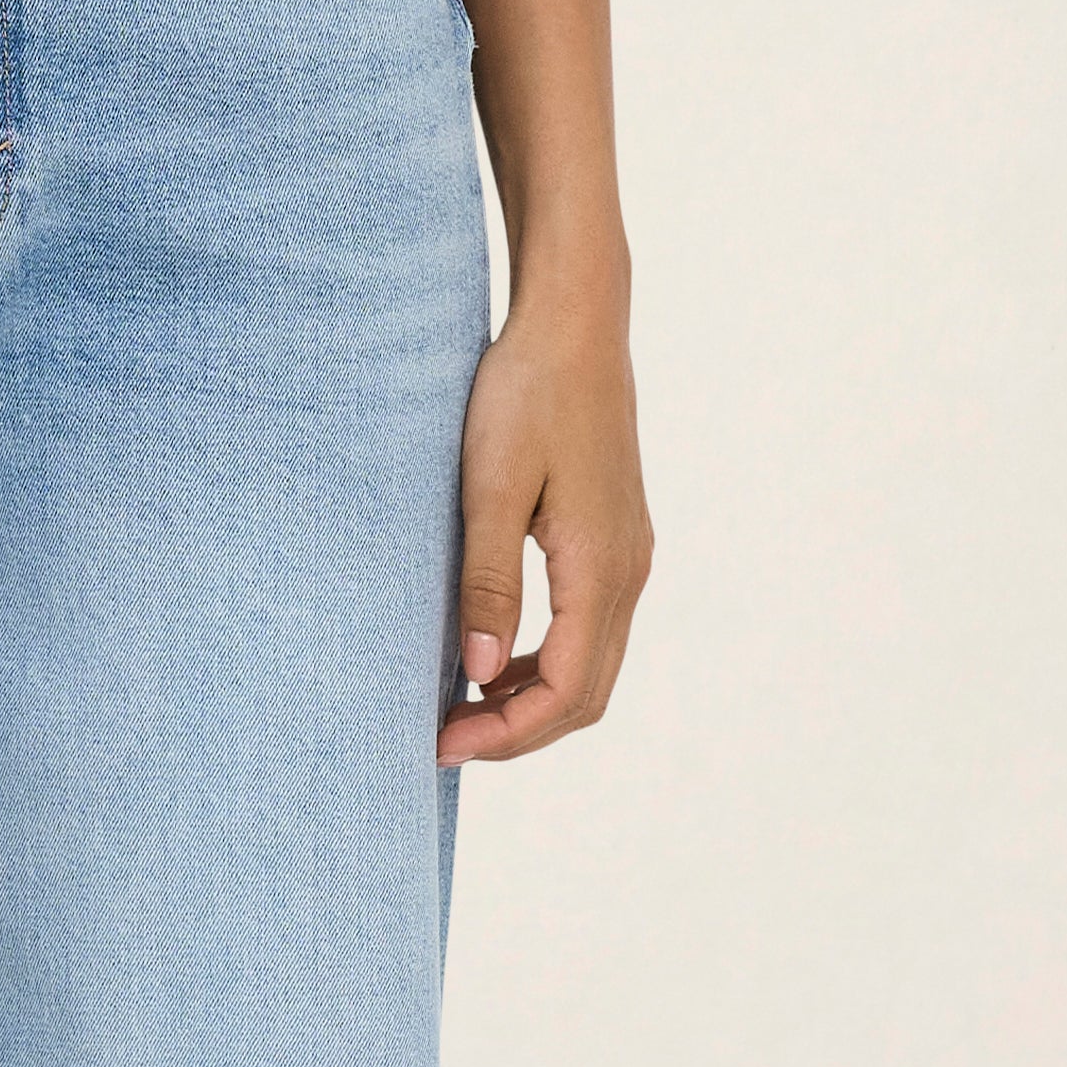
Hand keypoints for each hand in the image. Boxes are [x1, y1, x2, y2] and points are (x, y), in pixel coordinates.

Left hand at [441, 263, 651, 765]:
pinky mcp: (614, 540)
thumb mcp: (491, 487)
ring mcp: (627, 556)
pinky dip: (542, 661)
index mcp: (601, 568)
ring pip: (590, 666)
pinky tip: (489, 654)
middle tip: (442, 740)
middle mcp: (627, 572)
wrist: (575, 323)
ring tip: (457, 707)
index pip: (565, 691)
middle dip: (517, 731)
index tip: (439, 743)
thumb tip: (477, 672)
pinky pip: (587, 629)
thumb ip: (487, 582)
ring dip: (530, 699)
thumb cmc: (526, 393)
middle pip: (584, 694)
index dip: (505, 733)